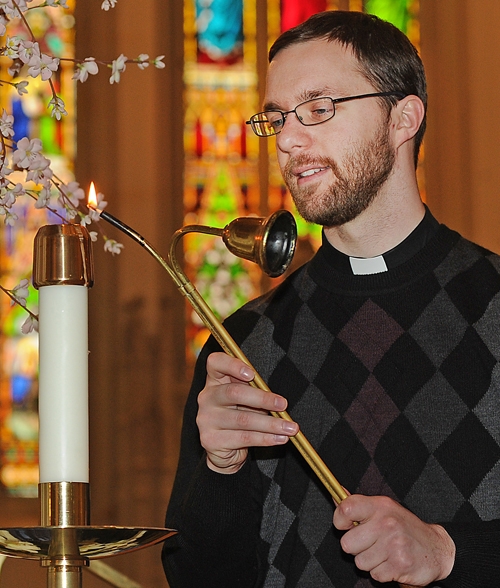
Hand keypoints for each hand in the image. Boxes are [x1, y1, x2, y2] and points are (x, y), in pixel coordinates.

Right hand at [196, 352, 298, 473]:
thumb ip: (254, 392)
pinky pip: (244, 438)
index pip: (215, 363)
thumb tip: (278, 400)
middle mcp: (207, 397)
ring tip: (290, 427)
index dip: (232, 365)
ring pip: (243, 419)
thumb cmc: (239, 416)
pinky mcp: (211, 440)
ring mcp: (206, 419)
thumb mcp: (245, 400)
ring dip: (271, 424)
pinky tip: (280, 438)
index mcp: (214, 381)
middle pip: (234, 392)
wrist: (224, 450)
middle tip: (283, 404)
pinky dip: (265, 438)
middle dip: (263, 398)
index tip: (252, 374)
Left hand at [333, 495, 454, 585]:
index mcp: (379, 505)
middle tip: (371, 543)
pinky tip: (392, 563)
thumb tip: (336, 496)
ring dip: (370, 562)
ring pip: (360, 562)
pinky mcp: (400, 564)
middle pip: (347, 543)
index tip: (346, 526)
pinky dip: (382, 573)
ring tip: (384, 553)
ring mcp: (393, 543)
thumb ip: (359, 505)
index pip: (345, 508)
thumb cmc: (405, 527)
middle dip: (356, 548)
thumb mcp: (384, 509)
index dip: (339, 520)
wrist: (437, 548)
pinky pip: (375, 575)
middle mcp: (386, 522)